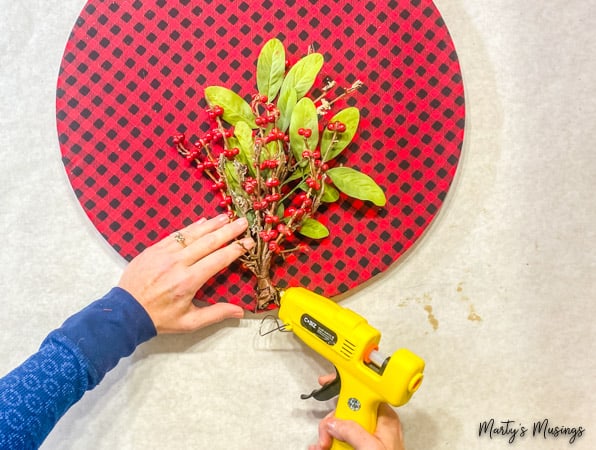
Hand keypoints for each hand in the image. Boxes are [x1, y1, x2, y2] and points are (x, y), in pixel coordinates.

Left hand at [118, 214, 253, 333]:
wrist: (125, 313)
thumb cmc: (159, 319)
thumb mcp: (189, 322)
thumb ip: (215, 314)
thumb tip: (240, 312)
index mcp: (188, 281)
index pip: (218, 259)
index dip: (236, 249)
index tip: (249, 242)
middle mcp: (178, 263)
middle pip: (208, 242)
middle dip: (228, 230)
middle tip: (243, 221)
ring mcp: (164, 254)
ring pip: (192, 234)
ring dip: (211, 224)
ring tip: (226, 217)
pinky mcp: (153, 249)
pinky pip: (176, 234)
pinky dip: (191, 227)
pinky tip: (202, 221)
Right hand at [309, 375, 404, 449]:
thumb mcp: (371, 448)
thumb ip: (352, 431)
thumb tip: (334, 422)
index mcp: (384, 418)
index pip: (363, 391)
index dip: (344, 385)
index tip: (325, 382)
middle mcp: (375, 424)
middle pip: (345, 410)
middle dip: (330, 423)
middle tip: (325, 438)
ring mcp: (367, 437)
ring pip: (340, 426)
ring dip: (327, 437)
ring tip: (322, 448)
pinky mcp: (359, 447)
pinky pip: (340, 440)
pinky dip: (329, 444)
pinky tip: (321, 449)